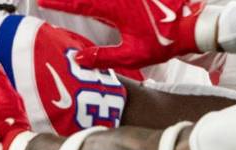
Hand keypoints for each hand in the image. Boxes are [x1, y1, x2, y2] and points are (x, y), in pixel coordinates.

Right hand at [36, 0, 208, 67]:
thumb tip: (77, 58)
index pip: (78, 4)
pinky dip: (103, 2)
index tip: (41, 1)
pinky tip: (101, 4)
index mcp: (113, 8)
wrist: (194, 25)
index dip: (58, 3)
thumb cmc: (165, 41)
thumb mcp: (132, 55)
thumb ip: (102, 56)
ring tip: (75, 1)